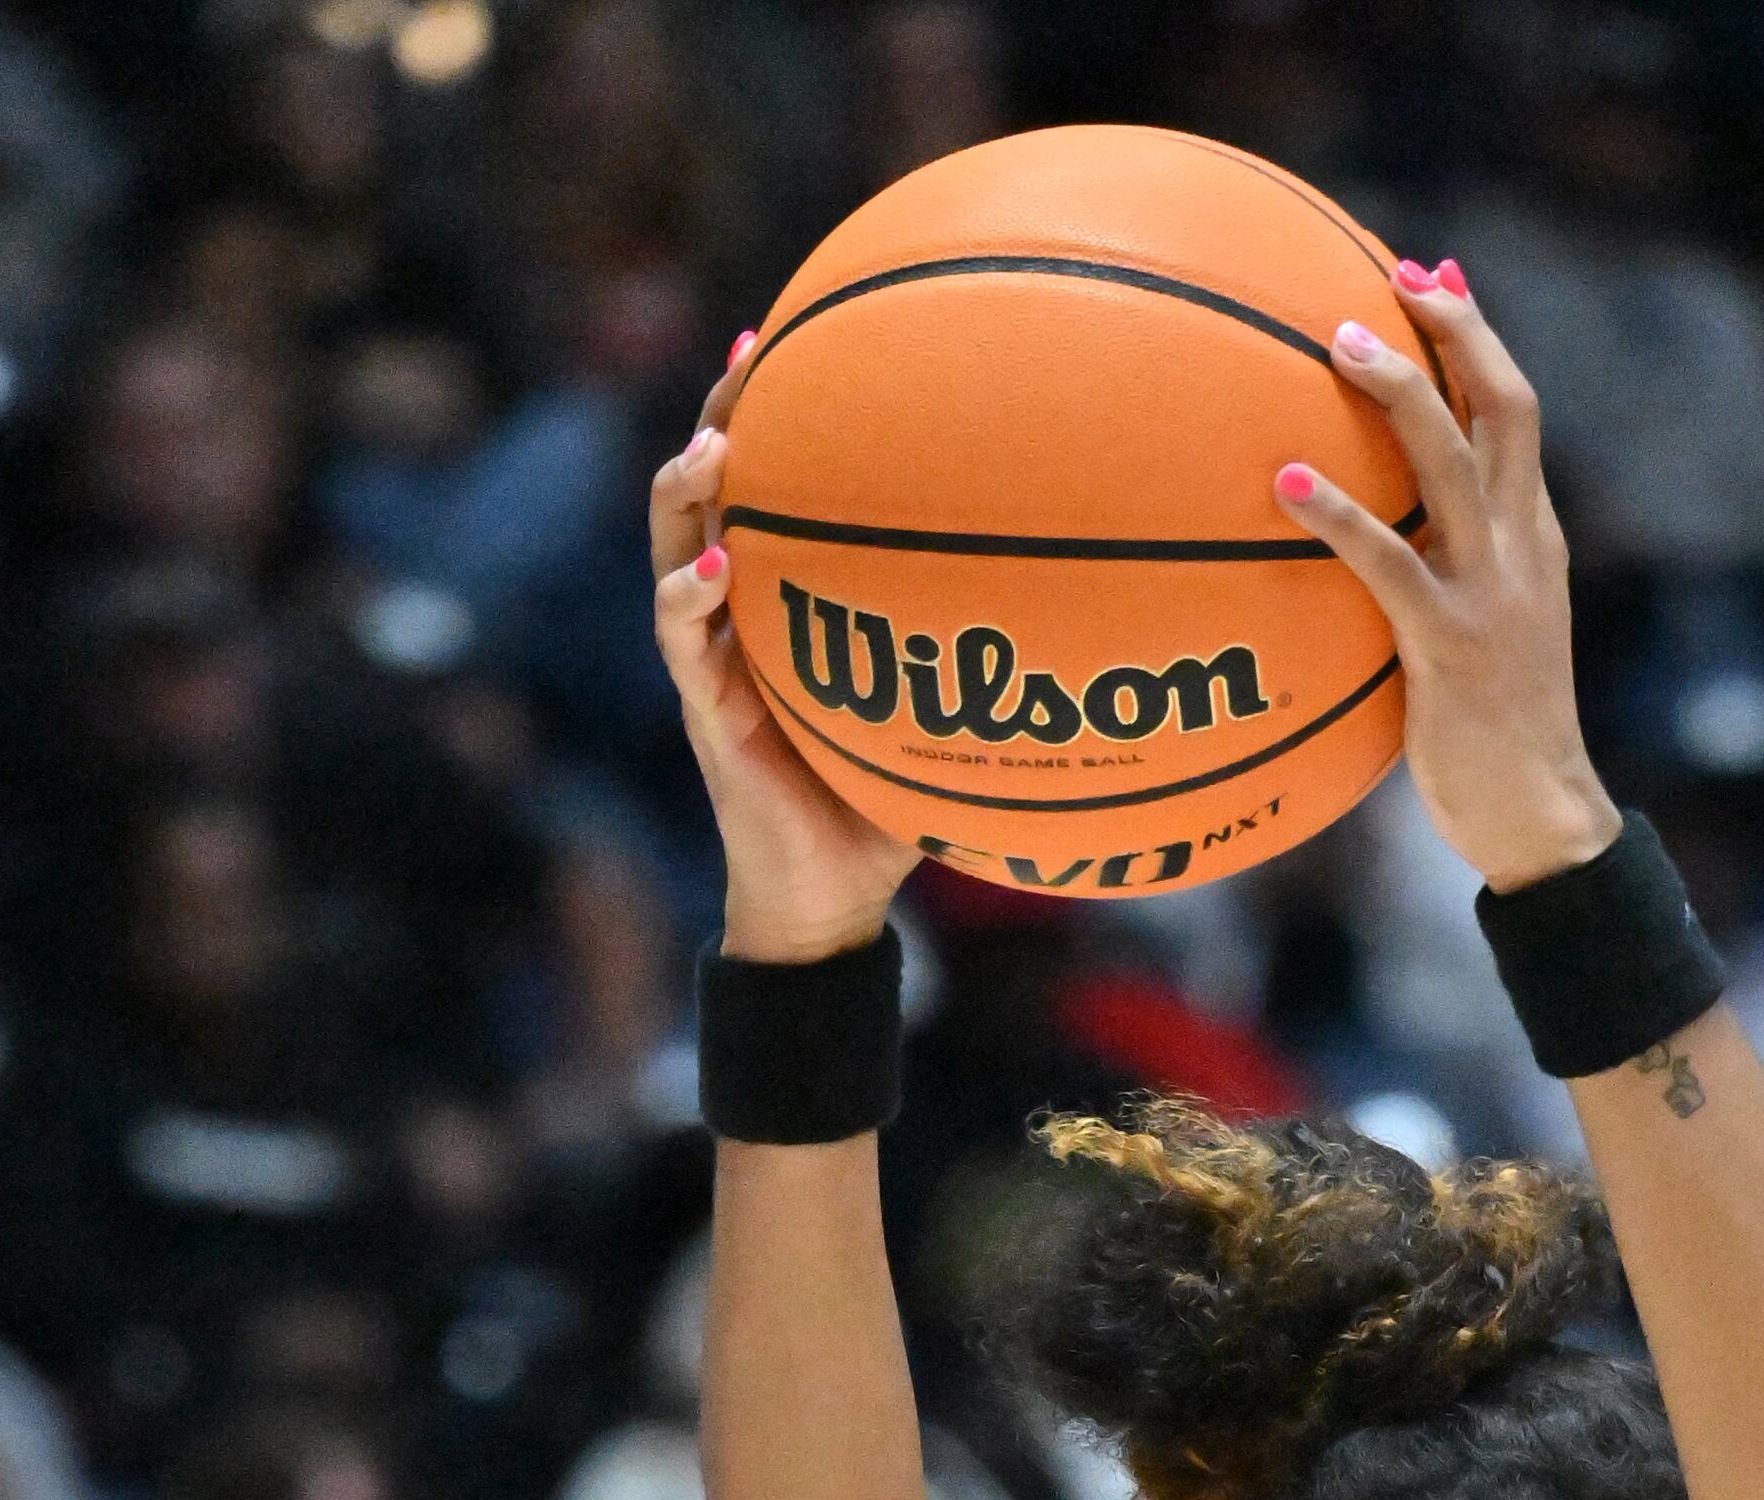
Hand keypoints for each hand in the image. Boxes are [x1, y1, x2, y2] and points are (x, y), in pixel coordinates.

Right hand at [650, 348, 920, 968]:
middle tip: (751, 356)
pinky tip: (717, 567)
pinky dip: (689, 597)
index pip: (773, 481)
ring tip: (716, 449)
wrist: (834, 900)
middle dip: (722, 412)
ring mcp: (712, 655)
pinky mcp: (705, 711)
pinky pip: (680, 640)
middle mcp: (740, 609)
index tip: (797, 336)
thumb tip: (1090, 604)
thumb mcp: (942, 711)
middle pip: (713, 485)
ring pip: (674, 542)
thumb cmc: (889, 804)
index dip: (777, 408)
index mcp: (787, 595)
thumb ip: (979, 653)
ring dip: (688, 489)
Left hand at [1270, 262, 1618, 896]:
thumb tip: (1387, 538)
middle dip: (1455, 329)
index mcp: (1534, 539)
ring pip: (1451, 460)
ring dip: (1397, 392)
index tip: (1430, 274)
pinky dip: (1337, 514)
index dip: (1476, 337)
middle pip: (1503, 406)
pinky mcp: (1450, 646)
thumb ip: (1450, 575)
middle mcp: (1521, 548)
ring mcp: (1491, 593)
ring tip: (1335, 342)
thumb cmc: (1500, 740)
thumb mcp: (1488, 636)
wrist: (1543, 823)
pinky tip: (1284, 482)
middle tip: (1394, 275)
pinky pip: (1387, 563)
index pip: (1515, 412)